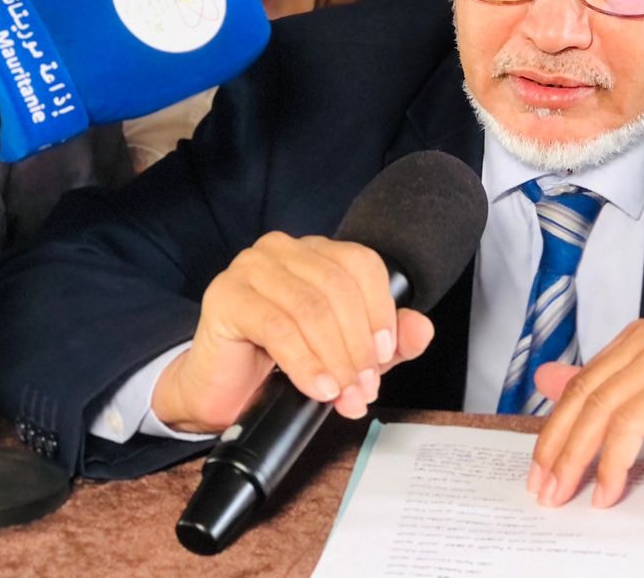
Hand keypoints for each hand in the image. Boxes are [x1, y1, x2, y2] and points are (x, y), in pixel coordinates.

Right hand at [152, 231, 434, 431]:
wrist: (221, 391)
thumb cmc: (281, 364)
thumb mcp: (348, 353)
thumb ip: (390, 342)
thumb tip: (422, 330)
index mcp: (316, 252)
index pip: (362, 264)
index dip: (380, 311)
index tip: (385, 357)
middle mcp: (284, 250)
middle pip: (339, 288)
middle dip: (358, 345)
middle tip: (364, 387)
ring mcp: (251, 268)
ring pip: (311, 307)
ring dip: (334, 358)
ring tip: (343, 394)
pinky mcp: (226, 295)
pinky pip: (277, 326)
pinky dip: (304, 362)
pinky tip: (317, 387)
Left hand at [527, 316, 643, 508]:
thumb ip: (605, 392)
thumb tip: (545, 379)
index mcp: (638, 337)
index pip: (581, 383)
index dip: (555, 428)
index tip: (540, 469)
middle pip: (585, 395)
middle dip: (558, 447)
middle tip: (544, 488)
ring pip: (602, 410)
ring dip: (578, 459)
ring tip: (566, 493)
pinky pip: (631, 425)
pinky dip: (614, 462)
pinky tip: (609, 489)